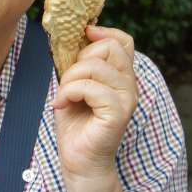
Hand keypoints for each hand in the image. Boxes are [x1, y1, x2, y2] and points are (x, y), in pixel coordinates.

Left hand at [52, 25, 137, 180]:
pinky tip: (62, 105)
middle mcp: (129, 85)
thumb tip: (75, 38)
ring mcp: (127, 99)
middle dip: (79, 60)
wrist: (79, 159)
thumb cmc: (76, 122)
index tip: (83, 36)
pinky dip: (69, 92)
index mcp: (120, 76)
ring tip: (63, 96)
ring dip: (70, 79)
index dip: (104, 32)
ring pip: (96, 67)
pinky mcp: (118, 113)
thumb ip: (80, 63)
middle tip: (67, 82)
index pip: (124, 41)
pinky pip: (91, 88)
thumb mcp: (74, 84)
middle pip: (109, 47)